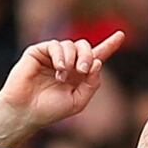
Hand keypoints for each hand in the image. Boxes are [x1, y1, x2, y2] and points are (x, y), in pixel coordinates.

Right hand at [0, 31, 124, 147]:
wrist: (26, 112)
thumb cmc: (50, 110)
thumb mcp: (79, 101)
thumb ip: (92, 84)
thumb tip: (97, 62)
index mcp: (78, 74)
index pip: (96, 56)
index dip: (109, 45)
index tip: (121, 35)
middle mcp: (67, 62)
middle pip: (85, 47)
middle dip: (88, 55)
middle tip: (83, 70)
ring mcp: (53, 56)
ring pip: (71, 44)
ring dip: (72, 59)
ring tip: (63, 76)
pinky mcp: (38, 52)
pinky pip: (55, 45)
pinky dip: (60, 56)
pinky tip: (58, 69)